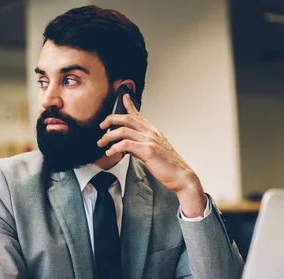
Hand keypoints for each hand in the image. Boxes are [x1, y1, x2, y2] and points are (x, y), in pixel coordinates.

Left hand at [98, 94, 206, 216]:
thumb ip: (139, 147)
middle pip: (127, 118)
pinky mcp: (147, 150)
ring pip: (123, 130)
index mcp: (153, 133)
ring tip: (101, 142)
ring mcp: (150, 140)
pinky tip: (110, 152)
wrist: (181, 176)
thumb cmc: (169, 167)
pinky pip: (126, 144)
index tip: (123, 97)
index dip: (130, 105)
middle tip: (102, 125)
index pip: (139, 115)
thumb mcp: (153, 154)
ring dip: (108, 136)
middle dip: (111, 119)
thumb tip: (126, 147)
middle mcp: (151, 133)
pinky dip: (115, 148)